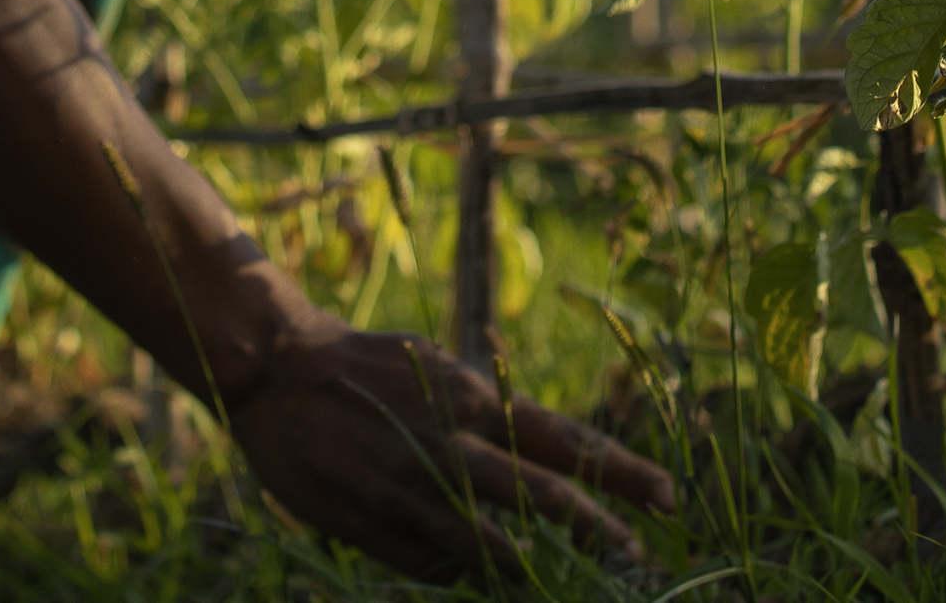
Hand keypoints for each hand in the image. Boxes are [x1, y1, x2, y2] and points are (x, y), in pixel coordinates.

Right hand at [225, 318, 673, 577]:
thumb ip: (485, 413)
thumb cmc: (367, 366)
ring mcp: (414, 489)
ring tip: (570, 588)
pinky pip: (438, 564)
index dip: (619, 471)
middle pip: (543, 494)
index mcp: (473, 395)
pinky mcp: (379, 525)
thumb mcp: (435, 367)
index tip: (667, 495)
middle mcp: (453, 441)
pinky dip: (468, 573)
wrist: (279, 373)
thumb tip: (538, 456)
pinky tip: (491, 579)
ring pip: (494, 544)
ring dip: (538, 570)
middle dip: (598, 529)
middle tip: (640, 556)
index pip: (563, 438)